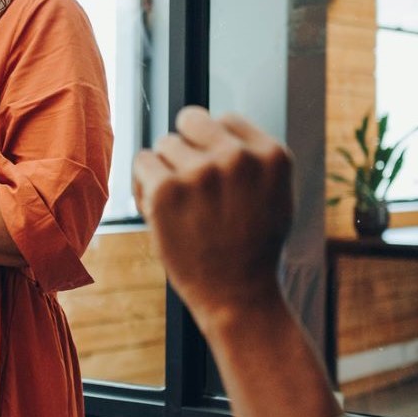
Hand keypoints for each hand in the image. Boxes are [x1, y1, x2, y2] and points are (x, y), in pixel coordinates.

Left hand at [133, 107, 294, 334]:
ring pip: (165, 144)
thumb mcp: (275, 195)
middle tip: (190, 183)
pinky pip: (142, 162)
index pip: (226, 120)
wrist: (238, 296)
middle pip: (191, 120)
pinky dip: (144, 183)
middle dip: (187, 146)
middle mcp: (238, 157)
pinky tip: (158, 208)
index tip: (213, 172)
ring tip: (179, 204)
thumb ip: (252, 159)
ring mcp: (202, 172)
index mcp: (271, 155)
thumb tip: (216, 124)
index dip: (213, 145)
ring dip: (165, 169)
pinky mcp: (167, 190)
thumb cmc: (253, 248)